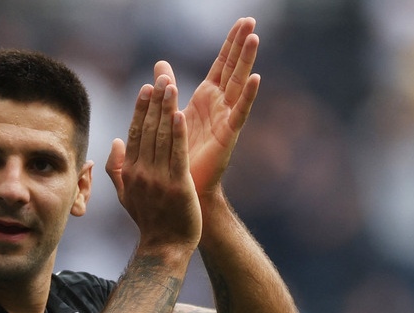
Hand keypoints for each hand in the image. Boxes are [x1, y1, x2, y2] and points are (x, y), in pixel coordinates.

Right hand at [105, 73, 201, 249]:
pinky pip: (177, 154)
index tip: (146, 88)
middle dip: (154, 102)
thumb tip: (116, 140)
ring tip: (170, 86)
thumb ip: (116, 168)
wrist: (164, 247)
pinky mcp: (177, 185)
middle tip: (160, 77)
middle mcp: (142, 172)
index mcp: (130, 172)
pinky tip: (180, 113)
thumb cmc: (149, 220)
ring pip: (162, 137)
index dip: (141, 110)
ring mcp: (159, 179)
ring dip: (166, 109)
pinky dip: (178, 133)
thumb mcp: (126, 195)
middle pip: (148, 130)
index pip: (135, 134)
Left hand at [156, 17, 260, 196]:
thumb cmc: (177, 158)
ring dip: (246, 61)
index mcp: (205, 100)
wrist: (182, 191)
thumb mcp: (169, 116)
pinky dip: (247, 96)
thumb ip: (167, 90)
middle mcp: (218, 106)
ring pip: (237, 85)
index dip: (230, 44)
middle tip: (251, 20)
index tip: (241, 21)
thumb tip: (158, 68)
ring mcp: (225, 120)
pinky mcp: (227, 137)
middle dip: (241, 45)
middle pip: (232, 69)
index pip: (221, 65)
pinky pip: (238, 114)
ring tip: (254, 37)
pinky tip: (255, 78)